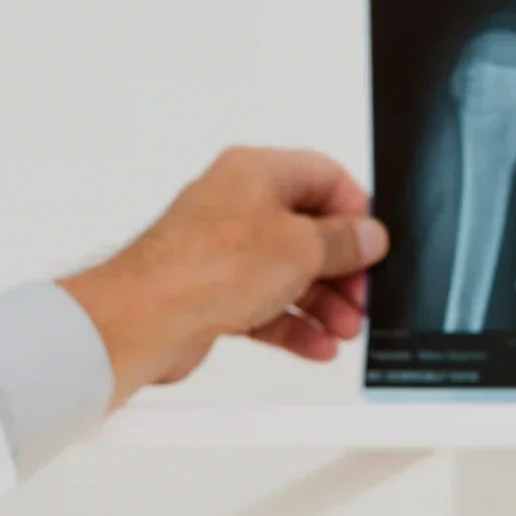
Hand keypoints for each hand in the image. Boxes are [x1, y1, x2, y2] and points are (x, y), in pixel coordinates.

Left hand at [59, 147, 388, 404]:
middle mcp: (237, 205)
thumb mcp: (299, 248)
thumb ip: (342, 242)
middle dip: (340, 269)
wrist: (144, 318)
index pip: (324, 177)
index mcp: (256, 171)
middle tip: (361, 295)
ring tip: (345, 328)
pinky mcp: (212, 292)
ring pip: (287, 273)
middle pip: (308, 230)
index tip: (371, 245)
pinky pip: (265, 304)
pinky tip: (316, 344)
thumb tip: (367, 237)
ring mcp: (222, 250)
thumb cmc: (203, 267)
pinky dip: (292, 324)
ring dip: (322, 303)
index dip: (355, 212)